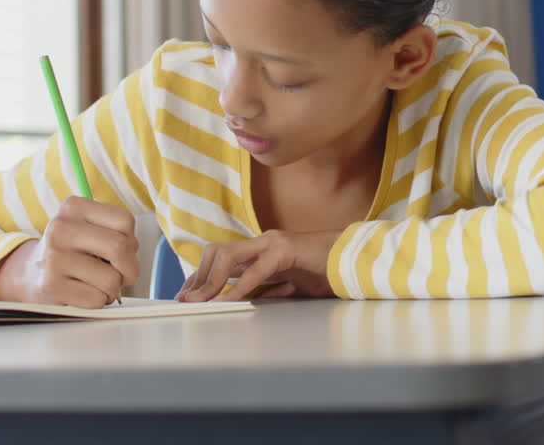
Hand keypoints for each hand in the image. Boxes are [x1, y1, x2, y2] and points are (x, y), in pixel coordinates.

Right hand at [0, 196, 138, 307]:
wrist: (29, 275)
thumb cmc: (71, 252)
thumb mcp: (89, 229)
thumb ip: (116, 233)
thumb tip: (132, 250)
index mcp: (73, 207)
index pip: (125, 220)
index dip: (132, 241)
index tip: (122, 250)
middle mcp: (60, 228)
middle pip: (120, 248)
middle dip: (130, 268)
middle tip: (123, 275)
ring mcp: (53, 257)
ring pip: (111, 278)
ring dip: (113, 289)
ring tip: (97, 284)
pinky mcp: (51, 286)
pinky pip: (97, 299)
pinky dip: (98, 301)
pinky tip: (84, 293)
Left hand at [176, 229, 341, 301]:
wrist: (357, 258)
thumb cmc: (327, 271)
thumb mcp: (290, 285)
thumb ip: (268, 289)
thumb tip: (244, 303)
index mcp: (262, 249)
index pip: (220, 257)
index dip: (200, 276)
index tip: (187, 296)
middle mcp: (264, 242)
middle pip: (216, 252)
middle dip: (198, 277)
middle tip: (186, 300)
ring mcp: (274, 243)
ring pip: (228, 256)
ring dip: (210, 281)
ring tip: (200, 301)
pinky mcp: (287, 251)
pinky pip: (256, 270)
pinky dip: (238, 287)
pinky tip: (226, 301)